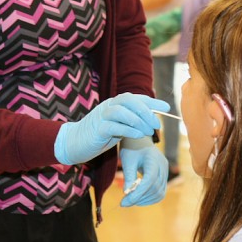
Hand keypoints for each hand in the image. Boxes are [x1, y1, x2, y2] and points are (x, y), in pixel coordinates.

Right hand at [55, 93, 169, 165]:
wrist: (74, 143)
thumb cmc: (99, 135)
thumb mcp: (118, 126)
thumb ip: (131, 121)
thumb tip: (152, 120)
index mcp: (115, 104)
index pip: (136, 98)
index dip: (152, 102)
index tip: (167, 108)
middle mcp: (108, 106)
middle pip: (129, 101)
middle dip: (146, 111)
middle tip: (157, 124)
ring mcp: (101, 116)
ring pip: (122, 111)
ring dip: (138, 121)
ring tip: (148, 132)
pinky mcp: (97, 129)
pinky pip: (114, 126)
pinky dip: (129, 130)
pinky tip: (139, 136)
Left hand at [119, 137, 167, 206]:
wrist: (140, 140)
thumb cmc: (132, 148)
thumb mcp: (127, 161)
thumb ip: (129, 176)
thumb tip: (127, 194)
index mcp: (153, 159)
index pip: (149, 180)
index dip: (138, 193)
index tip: (124, 202)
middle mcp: (163, 166)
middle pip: (155, 188)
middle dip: (140, 198)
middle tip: (125, 202)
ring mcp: (165, 171)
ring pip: (159, 192)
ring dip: (145, 200)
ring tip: (131, 200)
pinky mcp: (164, 176)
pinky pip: (160, 191)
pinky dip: (150, 198)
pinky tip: (139, 199)